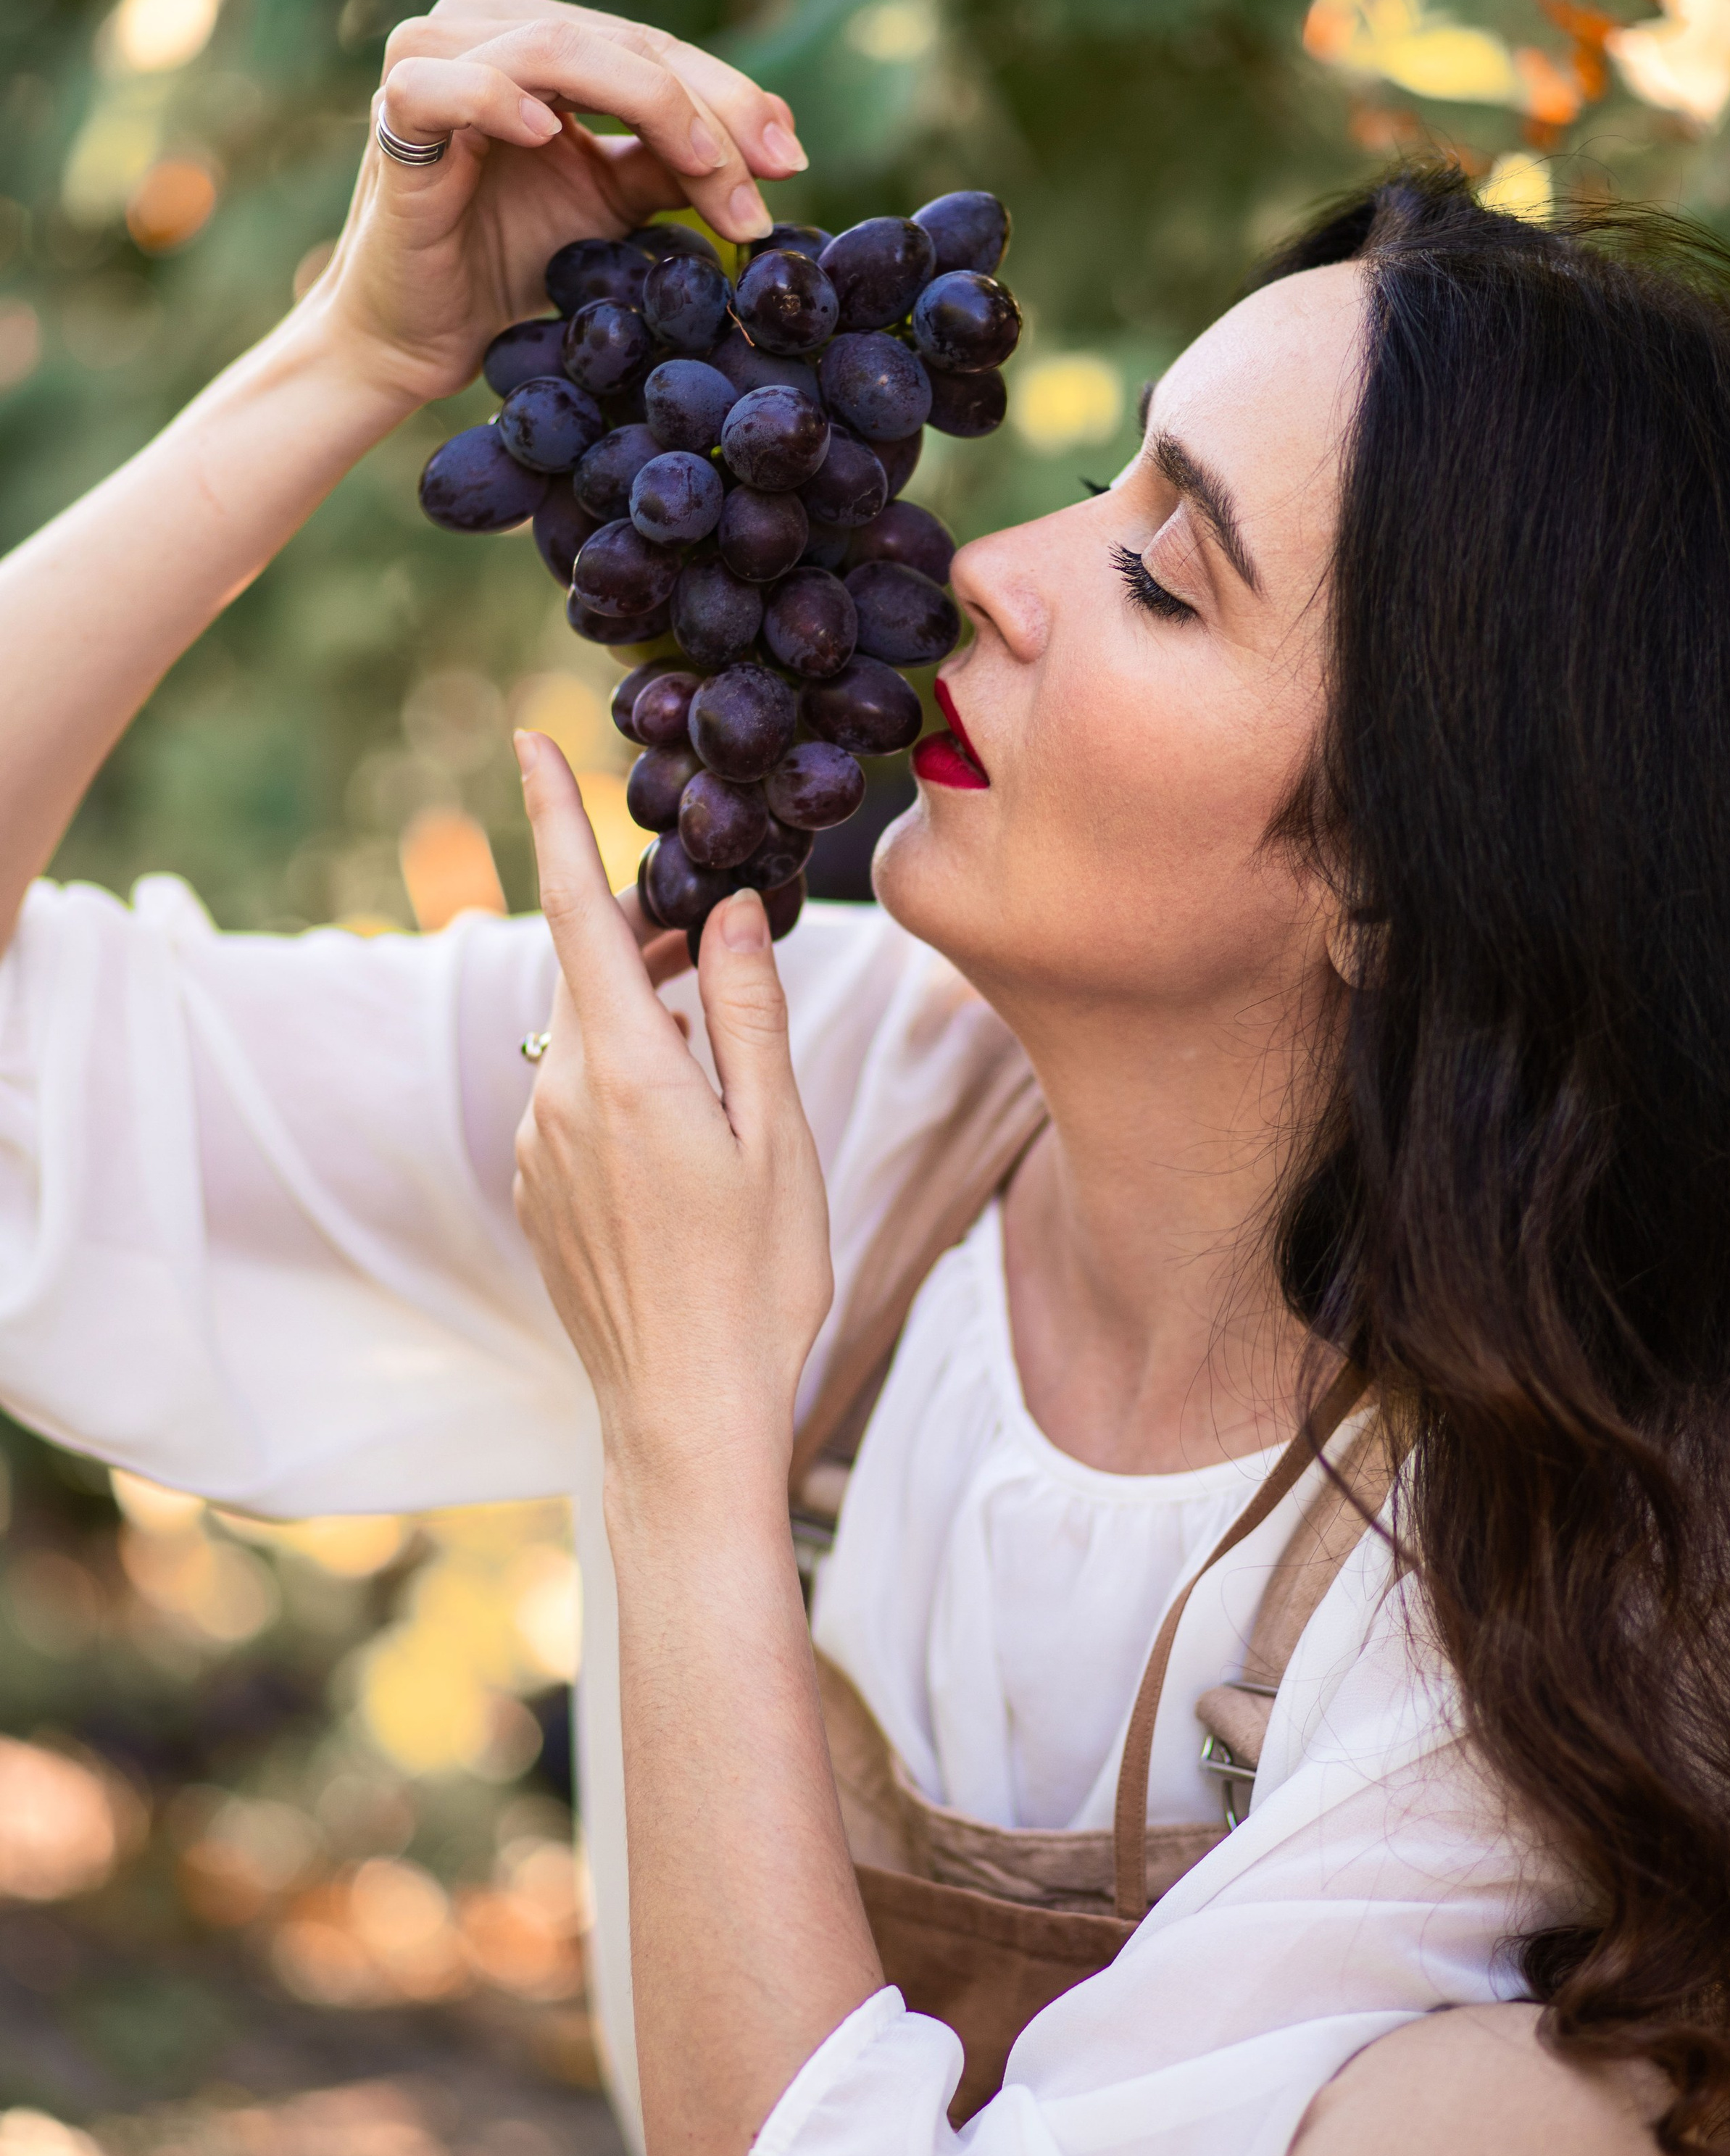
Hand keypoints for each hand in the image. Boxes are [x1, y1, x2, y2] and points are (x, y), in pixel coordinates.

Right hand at [302, 0, 806, 407]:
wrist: (418, 335)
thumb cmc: (506, 261)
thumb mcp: (611, 204)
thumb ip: (675, 163)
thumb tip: (776, 146)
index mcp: (535, 34)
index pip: (652, 49)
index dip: (731, 99)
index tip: (792, 162)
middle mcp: (482, 23)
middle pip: (622, 42)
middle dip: (708, 111)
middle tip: (769, 174)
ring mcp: (432, 56)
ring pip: (558, 48)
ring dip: (649, 106)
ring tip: (702, 169)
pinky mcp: (393, 109)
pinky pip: (449, 84)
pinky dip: (500, 98)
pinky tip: (549, 135)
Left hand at [512, 732, 832, 1490]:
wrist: (684, 1412)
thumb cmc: (754, 1279)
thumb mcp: (777, 1136)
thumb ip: (748, 1012)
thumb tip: (730, 908)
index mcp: (624, 1070)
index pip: (572, 913)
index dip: (548, 822)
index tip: (526, 744)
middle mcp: (558, 1096)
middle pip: (586, 972)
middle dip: (642, 935)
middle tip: (718, 935)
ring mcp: (537, 1146)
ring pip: (585, 1037)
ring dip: (644, 1018)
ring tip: (725, 1060)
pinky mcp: (537, 1189)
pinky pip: (575, 1099)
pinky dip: (626, 1080)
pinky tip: (689, 1141)